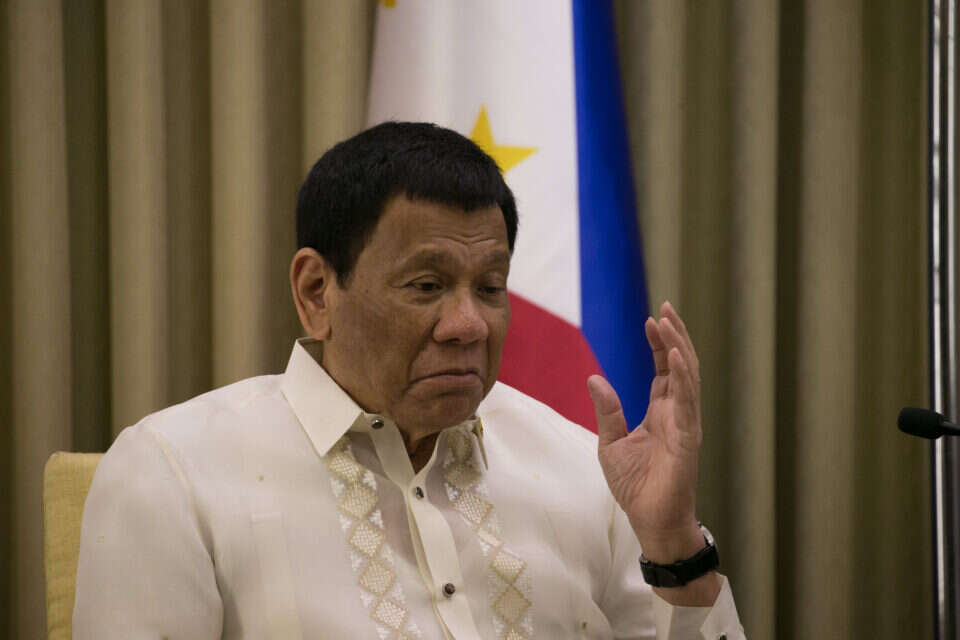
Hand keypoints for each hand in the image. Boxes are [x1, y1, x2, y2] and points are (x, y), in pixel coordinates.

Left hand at [588, 301, 703, 563]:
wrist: (650, 520)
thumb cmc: (635, 486)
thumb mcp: (611, 443)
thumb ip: (607, 410)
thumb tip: (594, 377)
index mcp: (661, 412)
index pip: (663, 369)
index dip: (659, 343)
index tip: (651, 318)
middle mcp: (678, 413)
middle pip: (679, 365)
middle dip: (674, 335)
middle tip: (665, 306)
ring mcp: (686, 423)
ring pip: (687, 376)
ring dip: (678, 347)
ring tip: (668, 321)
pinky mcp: (688, 438)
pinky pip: (688, 401)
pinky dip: (682, 376)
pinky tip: (674, 354)